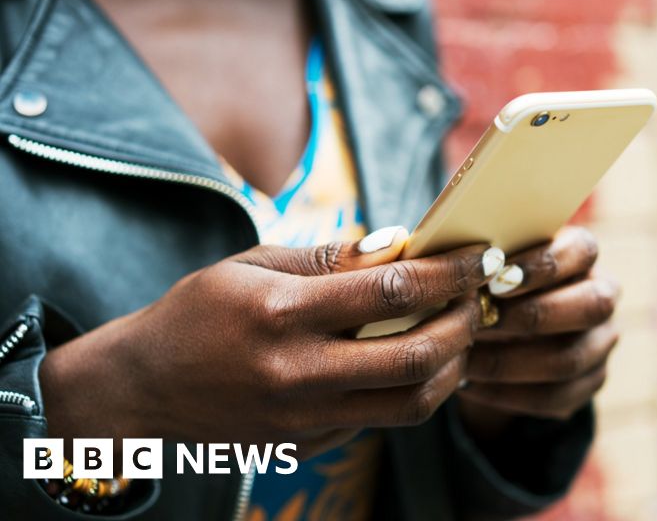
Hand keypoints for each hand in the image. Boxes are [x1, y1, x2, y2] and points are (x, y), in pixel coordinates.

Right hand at [40, 227, 504, 456]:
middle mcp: (299, 373)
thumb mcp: (253, 264)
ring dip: (453, 367)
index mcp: (283, 314)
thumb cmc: (200, 311)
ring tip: (459, 334)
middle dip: (465, 324)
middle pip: (418, 357)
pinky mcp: (309, 445)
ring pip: (412, 403)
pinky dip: (412, 390)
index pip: (393, 291)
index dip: (450, 272)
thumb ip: (329, 258)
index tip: (479, 257)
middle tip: (480, 299)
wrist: (142, 389)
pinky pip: (380, 420)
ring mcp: (305, 419)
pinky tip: (416, 361)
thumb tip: (400, 245)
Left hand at [458, 227, 619, 437]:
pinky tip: (469, 386)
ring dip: (509, 362)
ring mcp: (600, 342)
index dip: (543, 266)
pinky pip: (554, 398)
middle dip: (531, 316)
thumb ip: (483, 261)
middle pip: (590, 306)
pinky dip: (506, 394)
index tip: (494, 280)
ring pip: (569, 359)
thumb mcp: (489, 262)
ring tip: (463, 360)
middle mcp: (603, 295)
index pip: (582, 250)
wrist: (499, 326)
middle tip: (478, 323)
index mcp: (582, 253)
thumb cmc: (487, 279)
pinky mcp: (589, 383)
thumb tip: (453, 268)